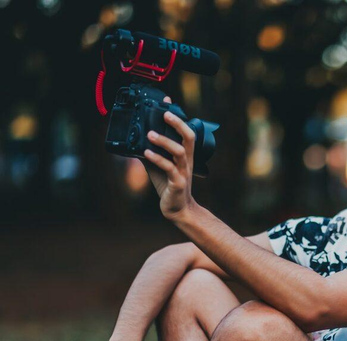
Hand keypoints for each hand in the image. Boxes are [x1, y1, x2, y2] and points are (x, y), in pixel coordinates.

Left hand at [142, 96, 196, 220]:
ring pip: (179, 151)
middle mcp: (186, 161)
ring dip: (164, 141)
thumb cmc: (168, 186)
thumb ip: (150, 154)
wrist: (177, 209)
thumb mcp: (157, 167)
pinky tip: (146, 153)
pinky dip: (157, 159)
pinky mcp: (177, 183)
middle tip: (164, 114)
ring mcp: (183, 171)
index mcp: (184, 155)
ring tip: (150, 134)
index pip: (186, 132)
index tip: (167, 102)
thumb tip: (134, 143)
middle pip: (189, 137)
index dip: (178, 116)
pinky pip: (169, 168)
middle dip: (178, 123)